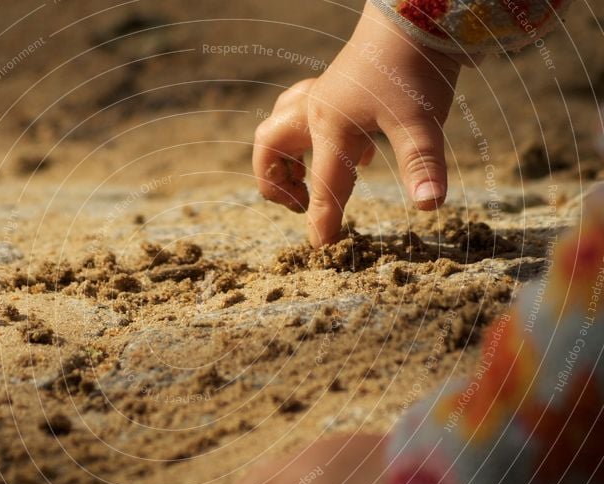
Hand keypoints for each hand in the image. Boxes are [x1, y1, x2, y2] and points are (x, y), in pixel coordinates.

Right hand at [253, 2, 460, 246]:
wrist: (418, 12)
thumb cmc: (415, 66)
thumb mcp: (423, 121)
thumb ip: (422, 164)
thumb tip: (429, 206)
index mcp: (330, 126)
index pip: (323, 185)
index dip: (322, 220)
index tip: (321, 247)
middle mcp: (315, 111)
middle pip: (268, 148)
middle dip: (275, 182)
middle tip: (299, 204)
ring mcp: (322, 96)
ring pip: (279, 127)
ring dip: (282, 157)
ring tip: (306, 179)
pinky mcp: (337, 88)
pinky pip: (306, 115)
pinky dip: (313, 140)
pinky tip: (355, 155)